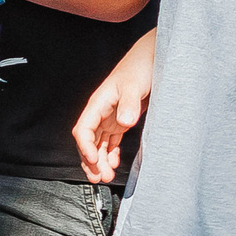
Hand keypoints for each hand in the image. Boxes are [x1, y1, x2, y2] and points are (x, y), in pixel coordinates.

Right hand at [72, 35, 154, 183]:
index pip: (83, 129)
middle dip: (90, 160)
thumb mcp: (134, 85)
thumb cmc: (140, 68)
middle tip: (98, 177)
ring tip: (104, 176)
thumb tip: (124, 122)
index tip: (94, 160)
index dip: (85, 147)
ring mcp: (111, 116)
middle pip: (88, 140)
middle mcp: (101, 112)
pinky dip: (110, 153)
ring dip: (100, 160)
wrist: (153, 58)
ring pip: (98, 143)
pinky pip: (110, 140)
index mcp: (98, 103)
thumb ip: (129, 104)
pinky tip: (113, 163)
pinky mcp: (121, 119)